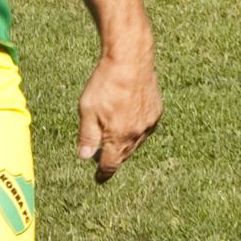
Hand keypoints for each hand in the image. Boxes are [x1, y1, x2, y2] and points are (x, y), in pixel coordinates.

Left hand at [77, 53, 159, 182]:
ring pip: (136, 141)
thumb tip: (85, 157)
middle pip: (124, 154)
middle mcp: (137, 134)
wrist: (130, 61)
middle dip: (114, 157)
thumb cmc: (106, 84)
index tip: (99, 178)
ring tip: (116, 137)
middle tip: (105, 157)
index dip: (104, 173)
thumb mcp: (87, 110)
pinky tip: (129, 119)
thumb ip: (87, 136)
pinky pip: (145, 127)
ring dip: (126, 143)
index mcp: (118, 137)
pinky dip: (136, 128)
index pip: (111, 164)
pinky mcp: (156, 110)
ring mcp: (149, 122)